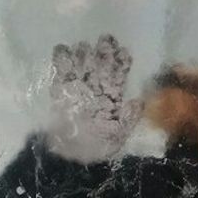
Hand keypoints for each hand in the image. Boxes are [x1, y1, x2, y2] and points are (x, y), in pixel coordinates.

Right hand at [45, 34, 137, 163]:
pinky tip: (62, 49)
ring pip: (82, 66)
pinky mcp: (60, 93)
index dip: (121, 63)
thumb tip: (138, 101)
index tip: (124, 51)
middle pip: (101, 66)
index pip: (119, 75)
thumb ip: (129, 118)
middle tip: (105, 39)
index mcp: (112, 98)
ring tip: (83, 45)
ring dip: (83, 55)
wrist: (71, 158)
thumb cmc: (97, 147)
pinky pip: (60, 74)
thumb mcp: (118, 134)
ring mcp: (78, 89)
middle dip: (103, 52)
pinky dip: (60, 61)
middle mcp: (96, 90)